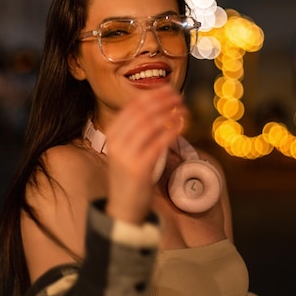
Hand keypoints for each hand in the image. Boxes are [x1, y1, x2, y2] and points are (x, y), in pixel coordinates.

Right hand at [105, 85, 186, 223]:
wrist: (124, 206)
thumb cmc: (130, 175)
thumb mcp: (126, 149)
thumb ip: (137, 129)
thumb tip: (159, 105)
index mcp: (112, 134)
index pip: (132, 106)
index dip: (152, 95)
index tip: (168, 89)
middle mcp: (116, 142)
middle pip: (142, 113)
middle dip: (163, 101)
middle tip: (180, 96)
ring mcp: (126, 155)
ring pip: (150, 125)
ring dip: (169, 113)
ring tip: (183, 109)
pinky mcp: (139, 168)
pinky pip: (158, 143)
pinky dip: (171, 131)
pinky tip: (181, 125)